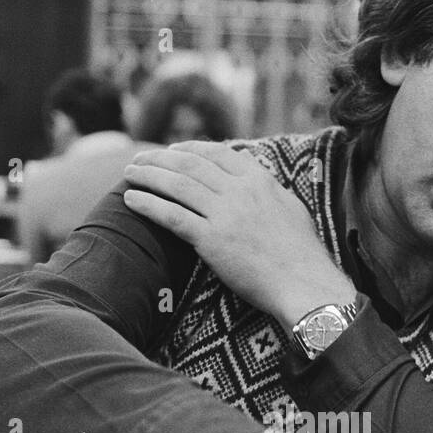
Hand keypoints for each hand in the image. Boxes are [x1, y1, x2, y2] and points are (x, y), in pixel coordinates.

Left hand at [123, 142, 354, 328]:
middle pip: (190, 165)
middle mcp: (239, 191)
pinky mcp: (211, 240)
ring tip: (129, 173)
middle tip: (139, 159)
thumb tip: (253, 171)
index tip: (172, 151)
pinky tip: (131, 200)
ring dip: (149, 175)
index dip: (190, 149)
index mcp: (259, 180)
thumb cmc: (301, 253)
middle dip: (160, 158)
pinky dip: (148, 204)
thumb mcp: (290, 207)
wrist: (303, 283)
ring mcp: (224, 214)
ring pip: (177, 185)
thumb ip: (268, 187)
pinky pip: (172, 216)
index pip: (217, 154)